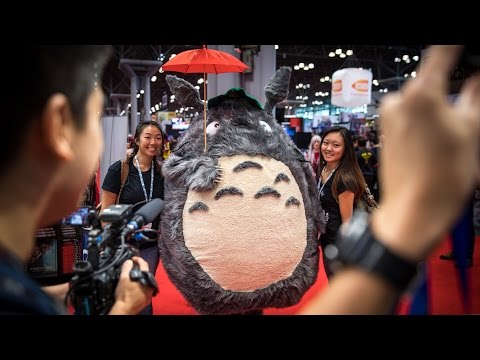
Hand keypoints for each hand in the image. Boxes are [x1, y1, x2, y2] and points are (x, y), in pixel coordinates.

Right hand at [109, 256, 153, 314]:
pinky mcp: (149, 298)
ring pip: (146, 281)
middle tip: (132, 269)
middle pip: (146, 272)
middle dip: (139, 270)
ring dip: (141, 278)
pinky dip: (142, 287)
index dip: (138, 259)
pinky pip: (147, 289)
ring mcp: (150, 291)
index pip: (144, 264)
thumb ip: (126, 267)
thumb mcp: (123, 278)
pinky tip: (136, 288)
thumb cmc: (124, 295)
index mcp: (145, 277)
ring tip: (133, 279)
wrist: (126, 309)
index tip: (133, 259)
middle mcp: (150, 283)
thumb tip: (129, 262)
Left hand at [372, 45, 479, 260]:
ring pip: (420, 103)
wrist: (413, 210)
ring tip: (451, 137)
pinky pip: (409, 118)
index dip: (454, 49)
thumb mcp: (472, 130)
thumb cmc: (441, 176)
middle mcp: (397, 102)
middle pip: (430, 83)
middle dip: (449, 92)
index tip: (461, 48)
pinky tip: (435, 144)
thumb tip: (476, 81)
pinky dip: (424, 122)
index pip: (440, 55)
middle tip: (465, 115)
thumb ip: (475, 97)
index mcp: (420, 94)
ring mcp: (388, 119)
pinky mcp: (385, 133)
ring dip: (436, 110)